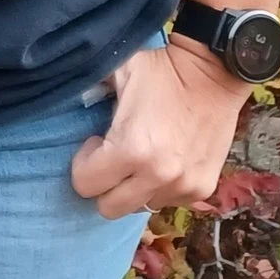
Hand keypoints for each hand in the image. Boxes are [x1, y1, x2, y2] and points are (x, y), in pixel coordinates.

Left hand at [70, 34, 252, 217]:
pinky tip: (168, 158)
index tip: (96, 143)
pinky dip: (163, 186)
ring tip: (144, 156)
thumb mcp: (117, 72)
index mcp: (130, 149)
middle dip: (104, 185)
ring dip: (135, 187)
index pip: (84, 185)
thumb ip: (88, 89)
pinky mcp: (202, 188)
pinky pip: (169, 201)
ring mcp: (182, 186)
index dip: (84, 163)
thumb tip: (65, 96)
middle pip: (108, 208)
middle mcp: (157, 175)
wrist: (215, 71)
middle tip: (114, 157)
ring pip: (140, 206)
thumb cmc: (162, 70)